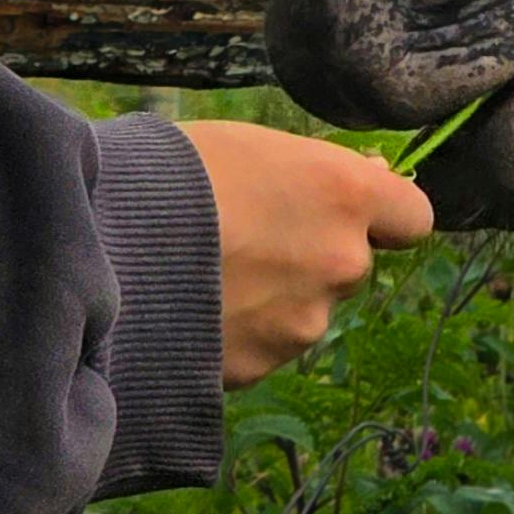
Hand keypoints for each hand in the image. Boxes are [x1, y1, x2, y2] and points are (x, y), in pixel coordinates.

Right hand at [180, 120, 434, 384]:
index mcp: (345, 195)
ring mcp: (303, 322)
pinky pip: (263, 346)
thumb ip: (315, 170)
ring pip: (306, 310)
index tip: (348, 209)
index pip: (414, 216)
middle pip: (352, 264)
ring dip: (275, 297)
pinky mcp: (261, 367)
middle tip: (249, 235)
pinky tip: (191, 305)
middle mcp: (340, 262)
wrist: (99, 245)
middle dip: (314, 255)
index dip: (384, 214)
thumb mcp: (252, 146)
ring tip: (206, 271)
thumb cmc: (171, 172)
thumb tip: (365, 174)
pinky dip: (240, 332)